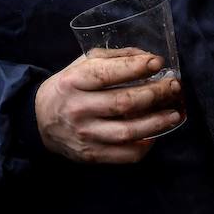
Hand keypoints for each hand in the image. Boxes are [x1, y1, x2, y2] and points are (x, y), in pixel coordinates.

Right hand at [35, 50, 184, 163]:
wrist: (39, 121)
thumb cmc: (68, 87)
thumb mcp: (82, 64)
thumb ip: (113, 58)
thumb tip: (148, 58)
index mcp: (73, 81)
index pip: (108, 73)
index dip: (136, 67)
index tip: (158, 63)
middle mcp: (78, 108)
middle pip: (124, 102)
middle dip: (155, 93)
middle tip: (173, 87)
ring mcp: (85, 134)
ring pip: (128, 131)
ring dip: (157, 122)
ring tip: (174, 114)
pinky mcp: (91, 154)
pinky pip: (124, 155)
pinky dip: (144, 146)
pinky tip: (154, 135)